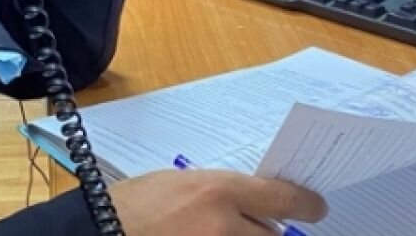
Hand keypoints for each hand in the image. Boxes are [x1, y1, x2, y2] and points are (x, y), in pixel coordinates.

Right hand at [109, 169, 327, 234]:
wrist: (98, 233)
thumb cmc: (132, 205)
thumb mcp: (178, 184)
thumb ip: (220, 194)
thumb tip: (254, 203)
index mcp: (217, 191)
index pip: (283, 198)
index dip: (306, 204)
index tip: (316, 208)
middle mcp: (225, 226)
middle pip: (275, 235)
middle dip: (268, 232)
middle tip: (258, 227)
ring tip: (222, 232)